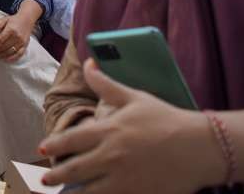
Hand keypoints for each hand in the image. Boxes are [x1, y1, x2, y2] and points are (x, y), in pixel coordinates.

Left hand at [0, 10, 33, 61]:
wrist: (27, 20)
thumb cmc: (14, 20)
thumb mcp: (5, 19)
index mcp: (11, 30)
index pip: (0, 40)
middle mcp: (17, 37)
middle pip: (4, 47)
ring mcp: (22, 42)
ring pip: (10, 52)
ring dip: (0, 56)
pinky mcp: (25, 46)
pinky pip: (19, 54)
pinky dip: (12, 58)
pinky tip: (4, 60)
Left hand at [39, 59, 221, 192]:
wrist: (200, 146)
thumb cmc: (166, 119)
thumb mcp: (134, 97)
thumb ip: (106, 84)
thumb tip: (88, 63)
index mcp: (108, 131)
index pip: (71, 140)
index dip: (54, 145)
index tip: (43, 148)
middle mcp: (112, 156)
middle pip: (75, 169)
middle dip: (56, 175)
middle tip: (45, 179)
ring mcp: (124, 179)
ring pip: (89, 191)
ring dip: (71, 193)